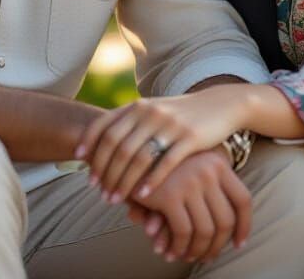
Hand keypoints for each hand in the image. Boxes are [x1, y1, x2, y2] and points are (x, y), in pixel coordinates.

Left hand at [76, 86, 247, 201]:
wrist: (220, 105)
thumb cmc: (180, 114)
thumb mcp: (153, 110)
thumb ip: (129, 122)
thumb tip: (98, 142)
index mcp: (138, 106)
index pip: (105, 126)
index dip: (91, 148)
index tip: (83, 169)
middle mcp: (151, 112)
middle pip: (118, 146)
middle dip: (105, 172)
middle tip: (99, 193)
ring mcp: (170, 124)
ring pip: (138, 157)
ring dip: (123, 181)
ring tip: (115, 200)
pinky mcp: (190, 138)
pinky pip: (166, 162)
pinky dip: (151, 180)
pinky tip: (143, 196)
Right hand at [130, 151, 251, 262]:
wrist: (134, 148)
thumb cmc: (167, 161)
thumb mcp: (195, 165)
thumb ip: (212, 191)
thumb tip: (234, 234)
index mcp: (219, 163)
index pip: (243, 200)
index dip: (244, 226)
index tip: (239, 244)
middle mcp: (208, 171)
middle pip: (225, 221)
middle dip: (217, 245)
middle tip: (208, 256)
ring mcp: (190, 182)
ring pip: (205, 231)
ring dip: (197, 250)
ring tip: (189, 256)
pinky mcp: (170, 195)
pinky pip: (183, 233)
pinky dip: (179, 247)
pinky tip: (171, 252)